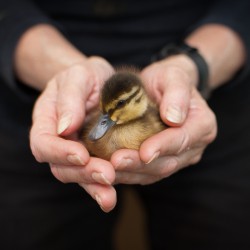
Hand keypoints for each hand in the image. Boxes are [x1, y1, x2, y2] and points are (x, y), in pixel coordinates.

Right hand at [30, 56, 116, 211]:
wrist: (101, 81)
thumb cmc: (88, 76)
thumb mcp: (79, 76)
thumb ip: (69, 98)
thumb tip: (64, 127)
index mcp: (47, 120)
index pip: (44, 142)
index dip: (59, 152)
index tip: (81, 155)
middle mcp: (59, 140)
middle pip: (61, 165)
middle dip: (82, 173)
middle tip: (105, 175)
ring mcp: (76, 151)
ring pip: (78, 176)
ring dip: (93, 187)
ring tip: (109, 196)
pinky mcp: (93, 157)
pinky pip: (94, 175)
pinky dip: (102, 187)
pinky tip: (112, 197)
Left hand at [111, 56, 216, 184]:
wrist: (162, 88)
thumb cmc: (167, 79)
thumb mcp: (173, 75)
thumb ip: (177, 92)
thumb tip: (173, 117)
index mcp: (202, 125)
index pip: (182, 139)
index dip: (162, 147)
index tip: (144, 152)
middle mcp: (194, 145)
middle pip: (169, 162)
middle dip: (141, 164)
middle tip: (117, 162)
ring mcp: (179, 157)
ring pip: (156, 172)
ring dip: (132, 172)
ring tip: (110, 168)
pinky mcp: (164, 161)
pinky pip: (147, 173)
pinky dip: (130, 174)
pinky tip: (113, 171)